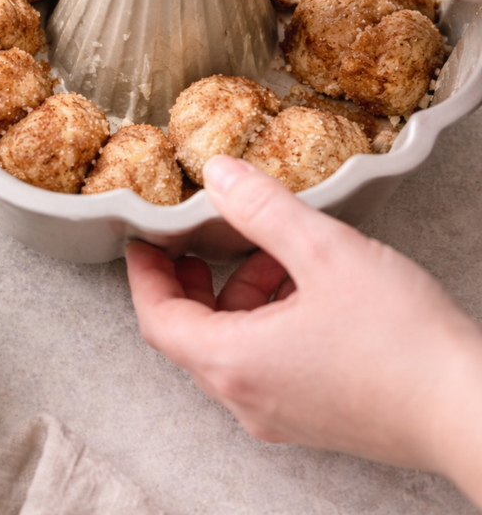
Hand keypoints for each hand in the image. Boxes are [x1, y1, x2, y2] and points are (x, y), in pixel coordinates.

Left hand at [126, 157, 481, 505]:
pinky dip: (269, 322)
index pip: (158, 320)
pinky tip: (308, 288)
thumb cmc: (400, 339)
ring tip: (275, 252)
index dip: (145, 275)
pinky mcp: (316, 418)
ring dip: (241, 297)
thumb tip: (218, 173)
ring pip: (234, 350)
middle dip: (195, 280)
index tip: (143, 240)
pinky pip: (268, 366)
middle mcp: (250, 399)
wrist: (469, 412)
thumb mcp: (325, 251)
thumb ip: (263, 208)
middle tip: (202, 239)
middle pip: (193, 336)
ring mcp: (283, 415)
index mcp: (236, 363)